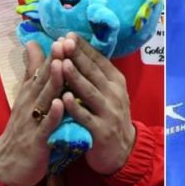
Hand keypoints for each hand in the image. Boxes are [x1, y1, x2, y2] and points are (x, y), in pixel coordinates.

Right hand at [0, 41, 64, 185]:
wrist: (8, 163)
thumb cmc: (22, 127)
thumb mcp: (26, 97)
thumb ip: (32, 72)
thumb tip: (33, 44)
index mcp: (29, 93)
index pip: (42, 70)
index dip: (53, 54)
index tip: (64, 37)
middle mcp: (29, 104)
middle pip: (42, 80)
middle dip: (53, 61)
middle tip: (63, 43)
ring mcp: (32, 121)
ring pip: (43, 99)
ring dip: (52, 82)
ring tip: (61, 65)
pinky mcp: (35, 140)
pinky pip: (45, 126)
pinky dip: (52, 114)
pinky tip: (59, 104)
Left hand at [59, 34, 135, 175]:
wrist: (122, 150)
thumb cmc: (108, 115)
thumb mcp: (107, 92)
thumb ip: (92, 72)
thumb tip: (75, 48)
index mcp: (115, 81)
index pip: (99, 60)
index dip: (83, 47)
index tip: (68, 34)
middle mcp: (115, 94)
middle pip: (93, 72)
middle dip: (77, 56)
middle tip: (63, 42)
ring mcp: (109, 112)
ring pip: (90, 92)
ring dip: (76, 77)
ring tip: (62, 63)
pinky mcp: (102, 131)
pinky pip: (86, 117)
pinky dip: (74, 107)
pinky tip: (62, 98)